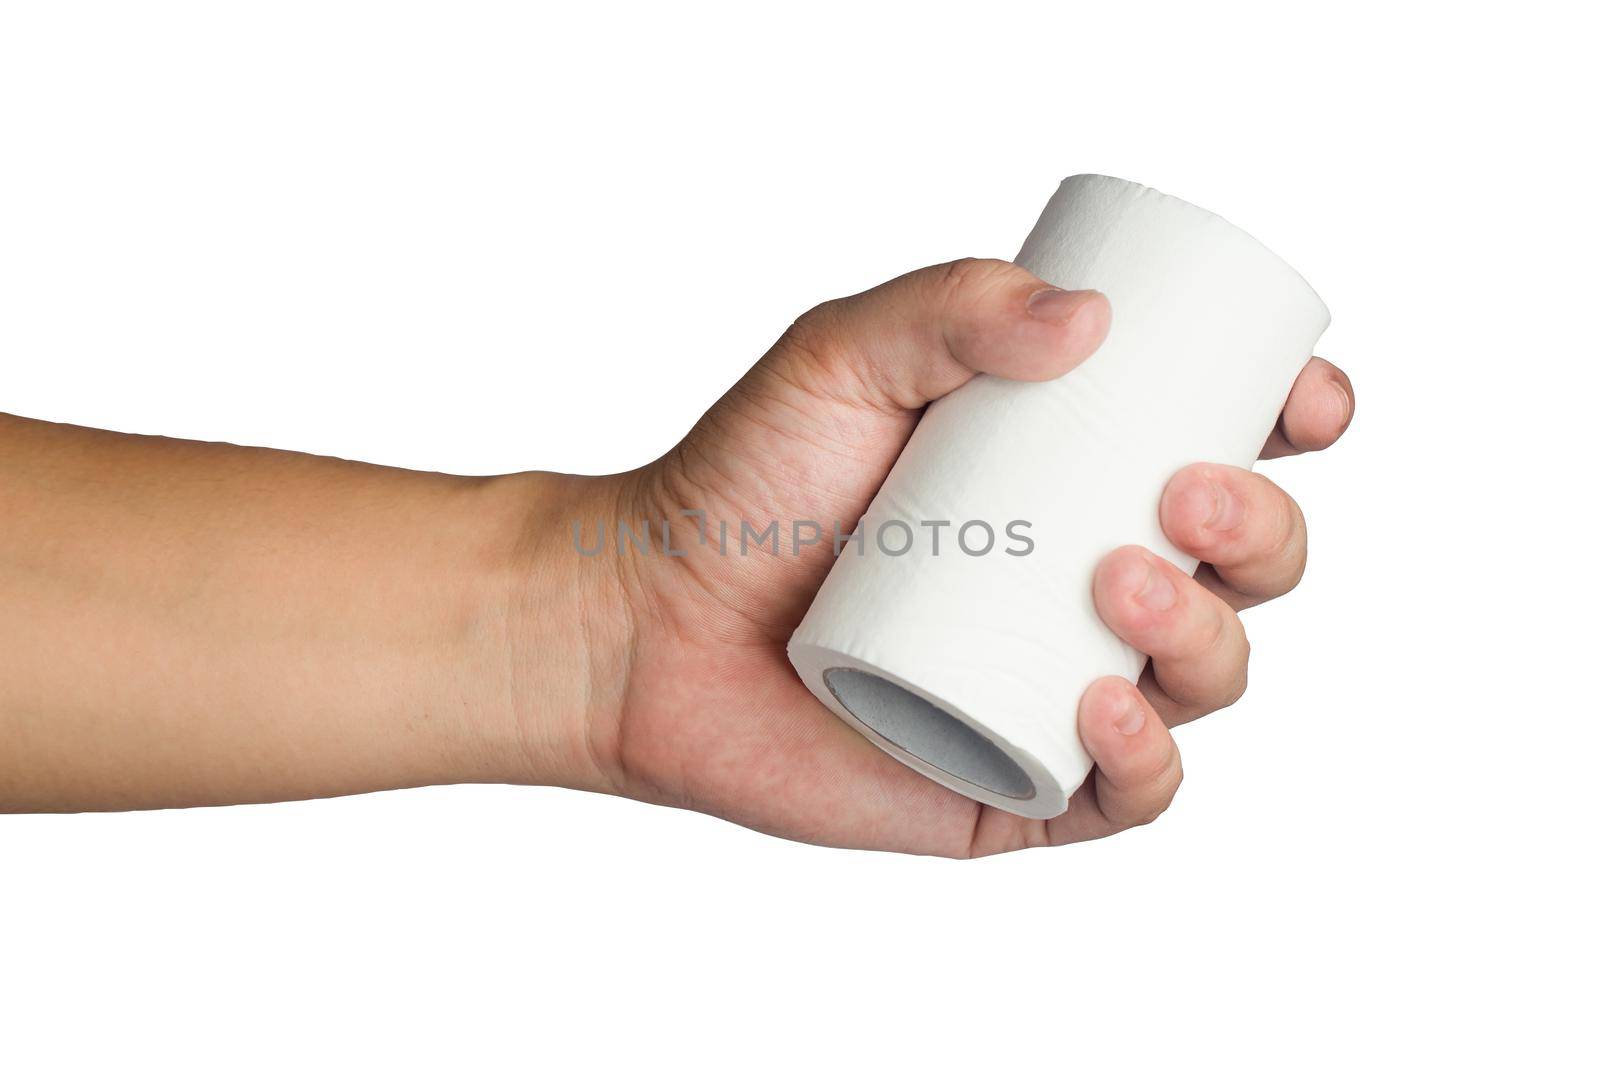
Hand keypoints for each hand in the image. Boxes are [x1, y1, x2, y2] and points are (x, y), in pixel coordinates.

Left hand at [554, 259, 1353, 855]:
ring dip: (1209, 635)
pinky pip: (1128, 791)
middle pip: (1245, 569)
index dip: (1290, 429)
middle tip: (1183, 495)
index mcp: (1069, 478)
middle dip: (1261, 533)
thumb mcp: (840, 358)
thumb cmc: (743, 483)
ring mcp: (1057, 688)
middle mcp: (1083, 584)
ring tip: (1119, 581)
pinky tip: (1105, 704)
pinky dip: (1147, 758)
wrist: (642, 621)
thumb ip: (948, 305)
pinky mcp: (1015, 782)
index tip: (1298, 403)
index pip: (1222, 451)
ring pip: (1207, 678)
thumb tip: (1092, 316)